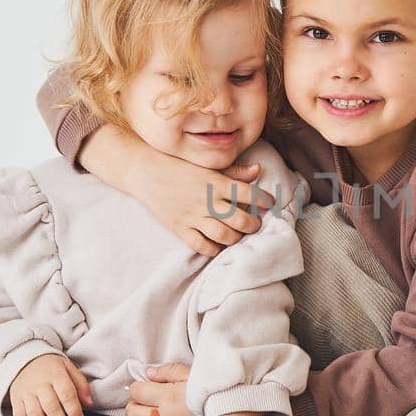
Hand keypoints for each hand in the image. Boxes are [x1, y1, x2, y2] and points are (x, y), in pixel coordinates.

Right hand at [8, 353, 92, 415]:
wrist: (25, 360)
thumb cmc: (52, 368)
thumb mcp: (70, 369)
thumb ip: (81, 386)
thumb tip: (90, 405)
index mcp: (56, 375)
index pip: (67, 395)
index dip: (75, 413)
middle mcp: (40, 384)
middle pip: (51, 408)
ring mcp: (26, 392)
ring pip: (35, 415)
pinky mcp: (15, 399)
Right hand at [80, 125, 273, 257]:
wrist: (145, 172)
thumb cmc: (179, 166)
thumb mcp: (207, 165)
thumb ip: (234, 172)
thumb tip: (258, 170)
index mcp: (216, 182)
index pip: (249, 193)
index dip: (264, 200)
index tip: (270, 204)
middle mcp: (208, 201)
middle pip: (241, 220)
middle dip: (253, 225)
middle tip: (255, 224)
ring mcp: (193, 216)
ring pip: (224, 236)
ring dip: (236, 238)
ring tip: (239, 236)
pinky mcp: (180, 228)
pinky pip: (201, 245)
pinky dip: (213, 249)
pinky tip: (218, 246)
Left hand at [126, 363, 201, 415]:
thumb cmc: (213, 394)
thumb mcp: (192, 375)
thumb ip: (168, 371)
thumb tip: (148, 373)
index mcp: (167, 396)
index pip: (136, 391)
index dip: (138, 387)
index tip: (145, 387)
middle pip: (132, 411)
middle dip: (136, 404)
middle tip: (146, 401)